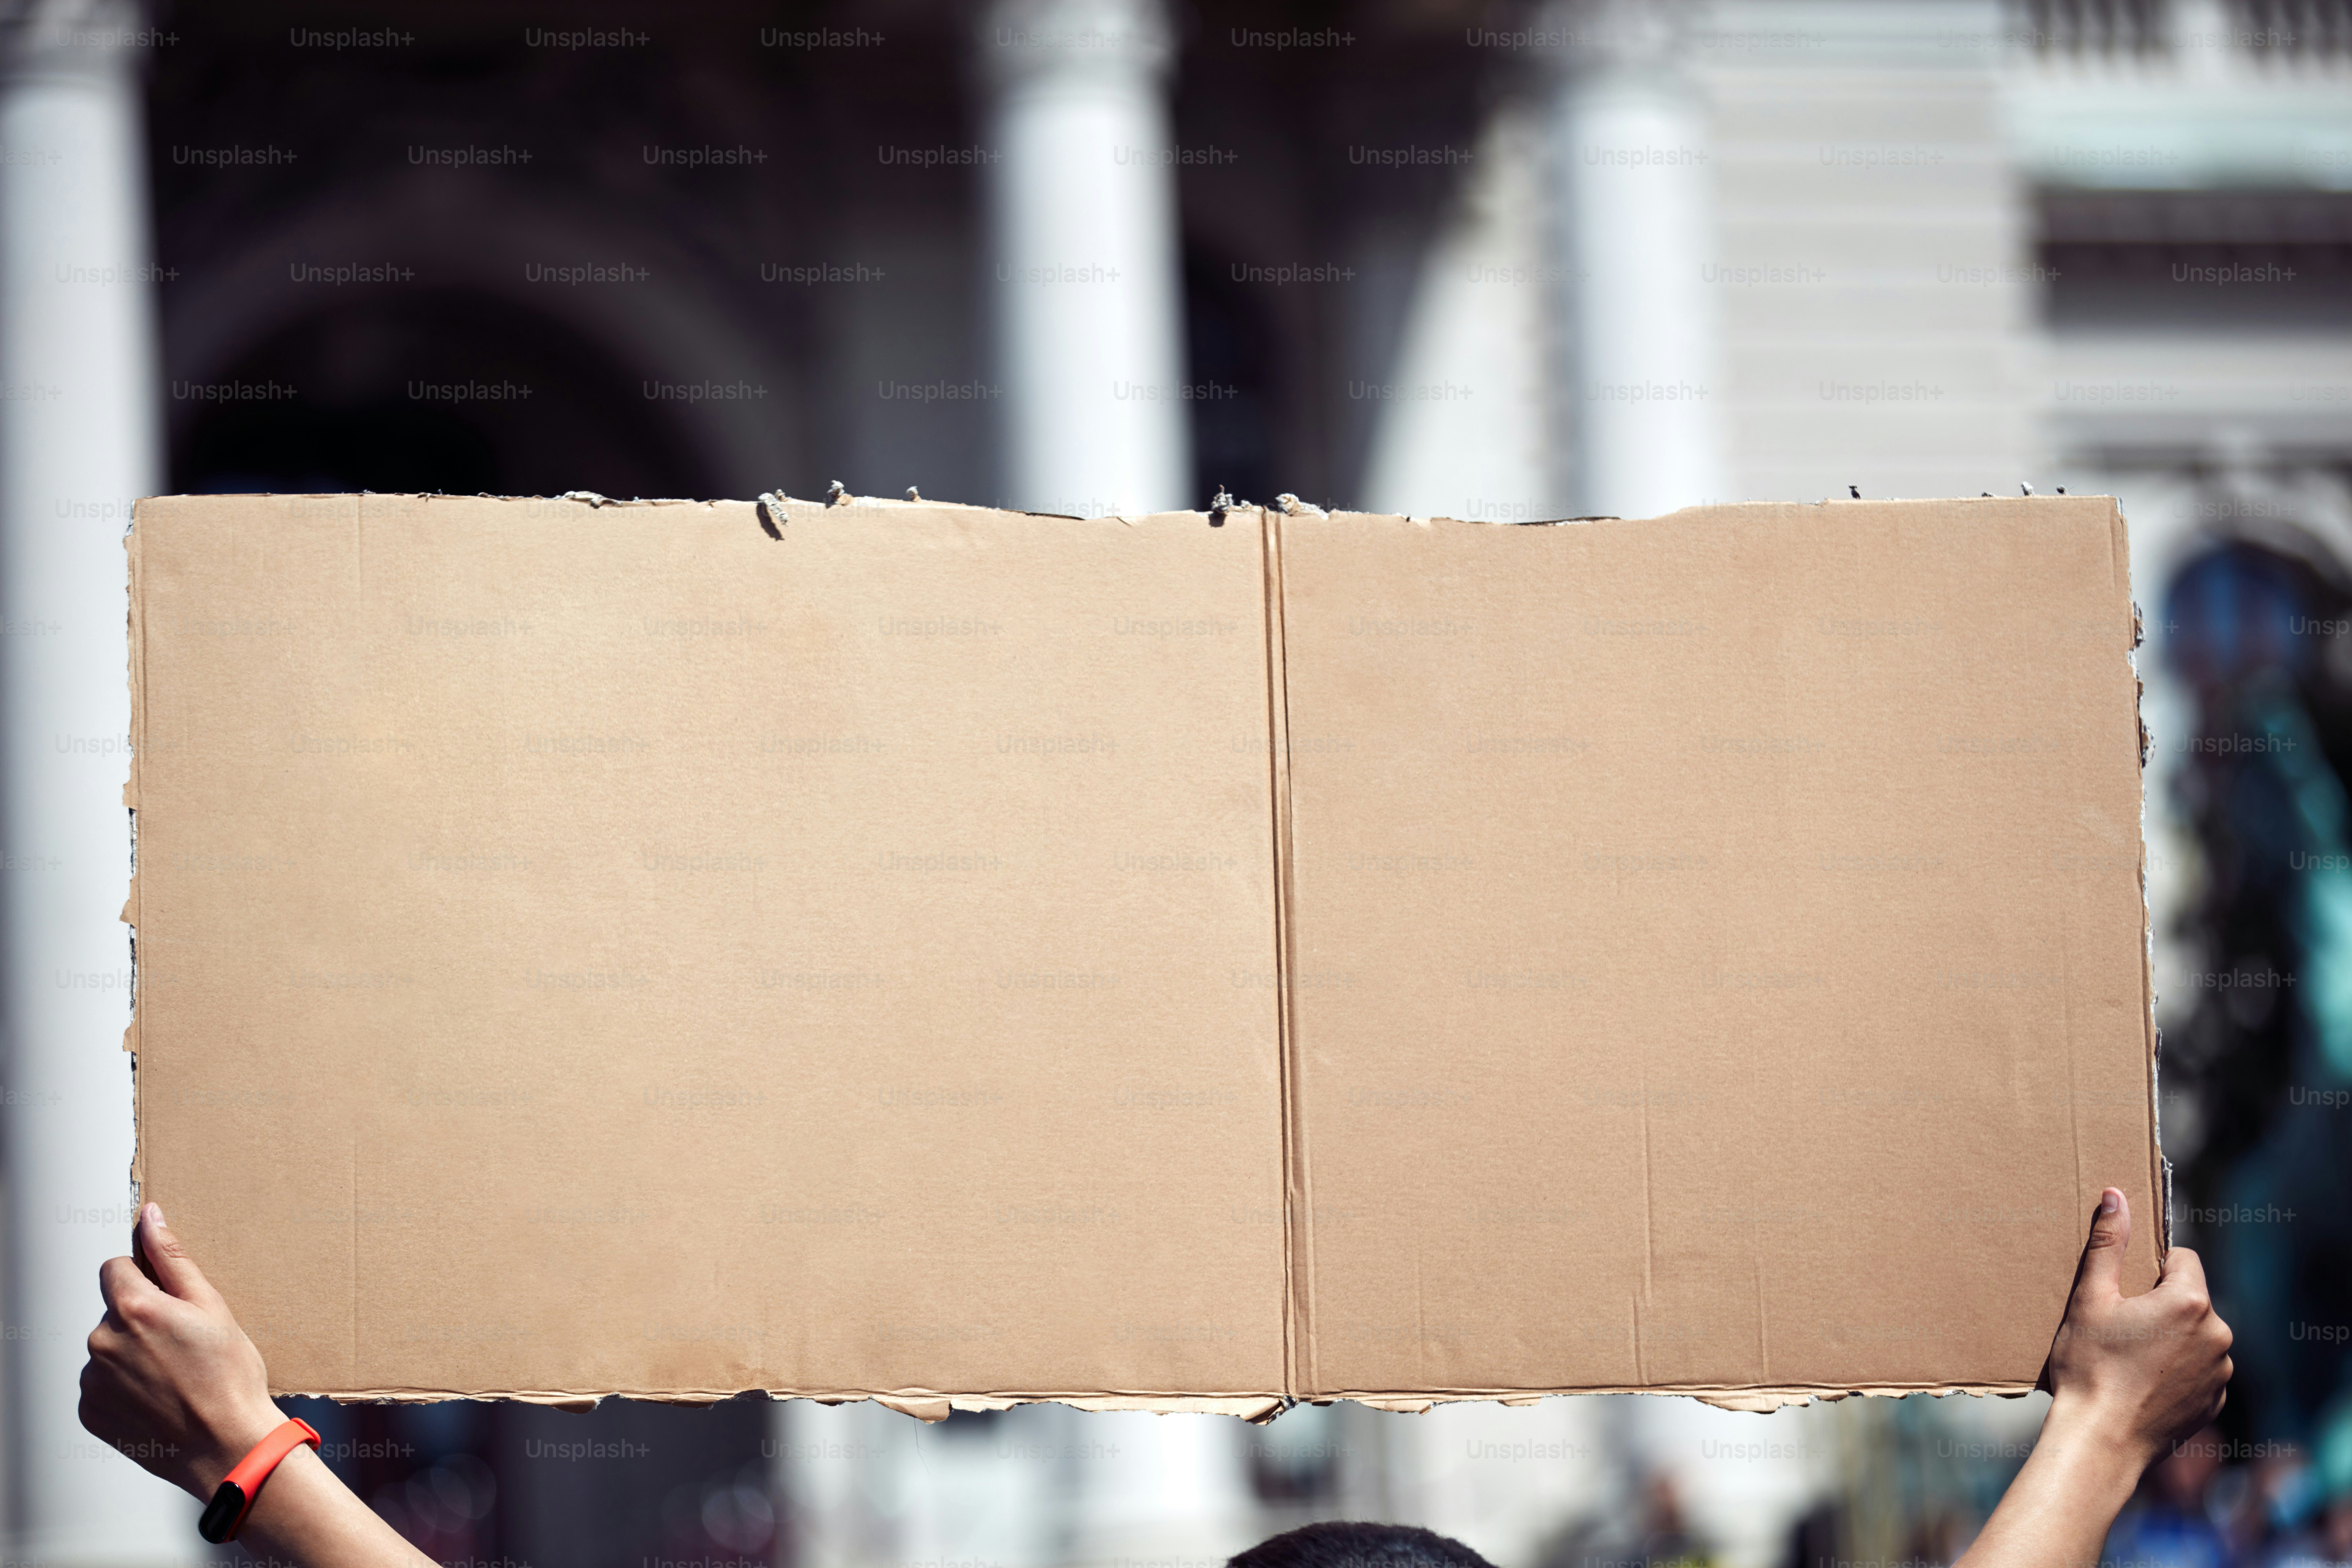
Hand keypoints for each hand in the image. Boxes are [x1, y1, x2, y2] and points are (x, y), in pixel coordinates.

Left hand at [80, 1202, 286, 1497]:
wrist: (225, 1446)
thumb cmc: (228, 1379)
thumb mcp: (213, 1307)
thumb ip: (173, 1259)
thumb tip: (150, 1217)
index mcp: (134, 1309)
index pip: (115, 1268)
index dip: (143, 1279)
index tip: (168, 1301)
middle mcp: (103, 1342)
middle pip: (113, 1311)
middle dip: (141, 1320)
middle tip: (182, 1345)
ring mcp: (92, 1380)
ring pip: (107, 1349)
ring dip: (131, 1354)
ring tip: (173, 1376)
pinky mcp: (90, 1412)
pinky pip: (100, 1386)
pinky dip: (124, 1388)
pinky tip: (157, 1397)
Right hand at [1957, 1187, 2235, 1567]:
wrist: (2101, 1440)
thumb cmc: (2089, 1366)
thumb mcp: (2090, 1298)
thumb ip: (2109, 1244)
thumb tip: (2117, 1195)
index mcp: (2189, 1302)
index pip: (2182, 1258)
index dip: (2151, 1268)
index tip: (2123, 1289)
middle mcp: (2217, 1334)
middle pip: (2190, 1298)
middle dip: (2160, 1304)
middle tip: (2119, 1324)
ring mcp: (2221, 1371)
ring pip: (2196, 1335)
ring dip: (2171, 1337)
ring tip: (2129, 1356)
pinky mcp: (2215, 1400)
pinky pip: (2199, 1370)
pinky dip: (2177, 1370)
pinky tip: (2143, 1381)